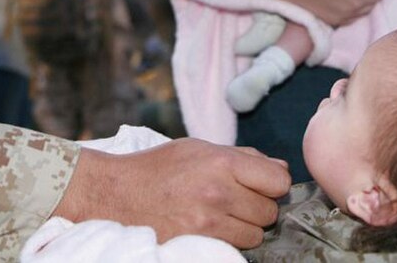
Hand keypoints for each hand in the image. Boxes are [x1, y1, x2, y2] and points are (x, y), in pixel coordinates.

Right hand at [54, 139, 289, 248]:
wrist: (116, 194)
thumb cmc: (158, 167)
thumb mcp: (199, 148)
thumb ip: (243, 156)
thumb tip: (280, 168)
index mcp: (221, 162)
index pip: (277, 181)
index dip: (272, 183)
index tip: (260, 184)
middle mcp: (218, 193)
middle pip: (269, 211)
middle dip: (258, 206)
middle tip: (235, 199)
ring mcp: (208, 223)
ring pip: (256, 235)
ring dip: (245, 227)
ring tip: (221, 215)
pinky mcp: (197, 245)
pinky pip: (234, 248)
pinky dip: (229, 241)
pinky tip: (212, 228)